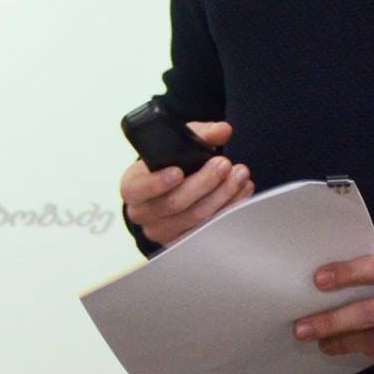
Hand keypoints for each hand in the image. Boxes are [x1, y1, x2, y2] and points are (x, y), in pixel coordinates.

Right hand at [119, 120, 251, 247]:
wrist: (170, 188)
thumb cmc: (169, 164)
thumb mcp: (177, 145)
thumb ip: (199, 134)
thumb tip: (222, 130)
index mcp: (132, 188)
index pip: (138, 189)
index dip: (158, 182)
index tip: (179, 171)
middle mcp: (142, 213)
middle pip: (174, 203)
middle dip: (204, 182)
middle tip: (224, 164)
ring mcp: (162, 231)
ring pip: (195, 218)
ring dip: (222, 196)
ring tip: (240, 175)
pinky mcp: (183, 243)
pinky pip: (208, 230)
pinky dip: (228, 210)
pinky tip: (241, 192)